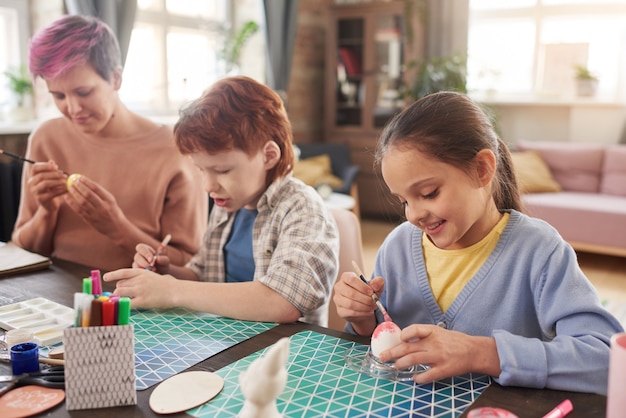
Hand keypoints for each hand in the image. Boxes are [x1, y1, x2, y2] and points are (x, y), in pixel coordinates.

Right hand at [26, 161, 66, 211]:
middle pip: (41, 175)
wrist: (50, 205)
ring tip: (66, 182)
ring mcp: (35, 192)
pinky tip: (67, 189)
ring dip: (58, 182)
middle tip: (65, 176)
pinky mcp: (41, 199)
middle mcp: (31, 184)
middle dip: (55, 174)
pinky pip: (52, 193)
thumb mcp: (52, 179)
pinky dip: (61, 190)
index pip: (35, 167)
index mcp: (33, 177)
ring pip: (45, 183)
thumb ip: (51, 171)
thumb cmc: (52, 190)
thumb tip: (52, 162)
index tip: (56, 167)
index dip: (45, 165)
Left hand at [64, 175, 126, 235]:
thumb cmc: (113, 211)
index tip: (79, 177)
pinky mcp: (90, 220)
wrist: (116, 228)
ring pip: (82, 202)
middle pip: (88, 194)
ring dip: (74, 193)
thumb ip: (101, 193)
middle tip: (72, 181)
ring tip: (69, 187)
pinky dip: (71, 203)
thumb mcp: (111, 201)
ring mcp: (96, 214)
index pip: (96, 188)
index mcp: (109, 200)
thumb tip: (86, 183)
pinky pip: (78, 210)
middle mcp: (103, 207)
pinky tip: (67, 197)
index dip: (86, 182)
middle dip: (79, 186)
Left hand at [103, 268, 177, 308]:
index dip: (113, 275)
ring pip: (119, 293)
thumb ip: (144, 278)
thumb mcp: (155, 276)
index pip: (123, 272)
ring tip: (122, 302)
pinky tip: (123, 308)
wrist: (177, 291)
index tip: (105, 277)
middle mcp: (139, 280)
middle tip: (121, 296)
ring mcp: (140, 290)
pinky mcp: (142, 301)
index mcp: (142, 273)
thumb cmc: (169, 285)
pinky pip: (126, 303)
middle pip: (120, 284)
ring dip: (118, 298)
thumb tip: (137, 283)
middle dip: (118, 290)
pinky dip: (122, 305)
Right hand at [132, 243, 170, 273]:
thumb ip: (163, 259)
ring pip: (135, 265)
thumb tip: (158, 259)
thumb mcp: (165, 262)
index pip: (141, 247)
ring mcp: (136, 264)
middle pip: (137, 257)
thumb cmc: (163, 265)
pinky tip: (148, 276)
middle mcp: (139, 256)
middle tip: (152, 268)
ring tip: (153, 272)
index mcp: (145, 249)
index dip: (145, 253)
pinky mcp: (136, 271)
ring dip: (143, 269)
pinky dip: (141, 274)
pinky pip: (135, 272)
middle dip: (144, 263)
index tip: (152, 260)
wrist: (163, 273)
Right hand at [333, 272, 384, 334]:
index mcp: (346, 277)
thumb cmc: (367, 293)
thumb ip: (378, 283)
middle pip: (350, 293)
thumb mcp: (375, 286)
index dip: (362, 286)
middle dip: (365, 299)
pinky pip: (351, 312)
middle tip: (374, 302)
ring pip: (350, 304)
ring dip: (364, 306)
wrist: (363, 307)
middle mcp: (339, 287)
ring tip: (372, 307)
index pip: (351, 279)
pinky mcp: (340, 310)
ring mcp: (338, 299)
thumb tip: (375, 285)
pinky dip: (362, 313)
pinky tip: (369, 312)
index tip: (371, 292)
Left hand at [378, 324, 500, 383]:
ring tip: (395, 366)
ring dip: (401, 364)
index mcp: (432, 332)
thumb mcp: (439, 332)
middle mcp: (434, 343)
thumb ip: (424, 335)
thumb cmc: (454, 341)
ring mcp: (438, 356)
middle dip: (392, 352)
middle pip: (408, 347)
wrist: (474, 351)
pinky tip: (415, 377)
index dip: (404, 334)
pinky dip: (418, 377)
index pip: (414, 329)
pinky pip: (427, 375)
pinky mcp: (443, 369)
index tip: (398, 339)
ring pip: (413, 360)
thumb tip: (404, 340)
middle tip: (383, 357)